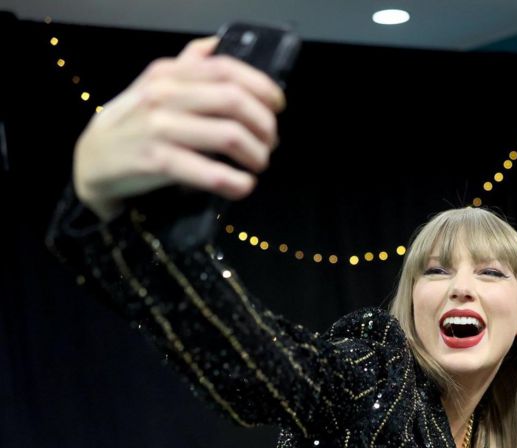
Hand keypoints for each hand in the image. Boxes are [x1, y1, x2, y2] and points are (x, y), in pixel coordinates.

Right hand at [72, 37, 285, 220]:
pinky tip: (242, 186)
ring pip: (229, 135)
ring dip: (256, 154)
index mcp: (169, 74)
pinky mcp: (157, 162)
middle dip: (264, 125)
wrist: (91, 159)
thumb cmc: (134, 123)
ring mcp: (159, 128)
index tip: (277, 106)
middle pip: (235, 101)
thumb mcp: (155, 86)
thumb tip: (215, 44)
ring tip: (258, 164)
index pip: (227, 69)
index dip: (262, 87)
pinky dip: (236, 182)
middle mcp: (164, 95)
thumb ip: (187, 67)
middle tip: (270, 142)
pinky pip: (210, 173)